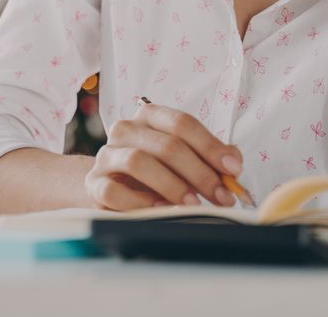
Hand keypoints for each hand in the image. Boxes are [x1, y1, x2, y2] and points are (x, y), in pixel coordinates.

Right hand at [85, 101, 243, 209]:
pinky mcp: (94, 183)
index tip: (233, 169)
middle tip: (221, 195)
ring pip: (138, 162)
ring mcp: (106, 155)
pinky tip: (160, 210)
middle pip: (166, 144)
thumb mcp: (182, 158)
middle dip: (199, 172)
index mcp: (149, 116)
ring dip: (172, 185)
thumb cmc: (154, 170)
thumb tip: (233, 162)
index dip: (210, 146)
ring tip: (193, 204)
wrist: (110, 185)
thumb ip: (208, 157)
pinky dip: (140, 202)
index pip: (181, 123)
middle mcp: (125, 130)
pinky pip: (113, 192)